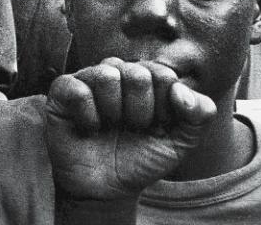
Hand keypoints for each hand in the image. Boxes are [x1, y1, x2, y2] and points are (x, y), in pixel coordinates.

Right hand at [46, 58, 215, 200]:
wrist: (106, 188)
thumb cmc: (141, 160)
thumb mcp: (180, 143)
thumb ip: (199, 116)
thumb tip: (180, 91)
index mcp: (145, 80)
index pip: (163, 74)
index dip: (165, 106)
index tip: (157, 127)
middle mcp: (117, 74)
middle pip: (138, 73)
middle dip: (141, 111)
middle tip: (131, 129)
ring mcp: (88, 80)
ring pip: (108, 74)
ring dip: (114, 112)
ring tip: (109, 127)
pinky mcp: (61, 91)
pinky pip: (78, 90)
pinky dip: (88, 116)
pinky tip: (88, 128)